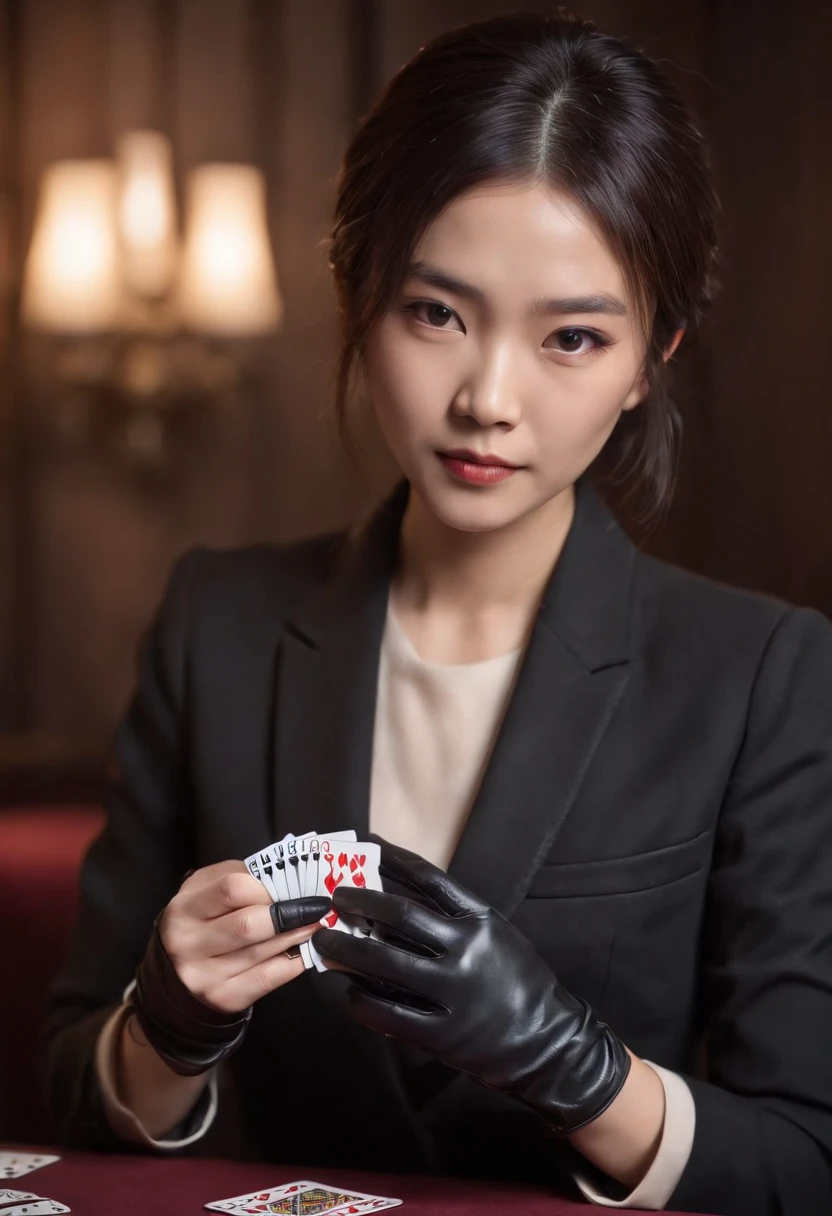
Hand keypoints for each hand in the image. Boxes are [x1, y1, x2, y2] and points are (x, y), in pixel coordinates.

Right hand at [132, 861, 330, 1074]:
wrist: (175, 976)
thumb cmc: (200, 921)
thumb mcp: (206, 891)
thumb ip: (240, 877)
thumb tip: (288, 877)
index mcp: (184, 909)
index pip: (232, 890)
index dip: (268, 886)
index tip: (294, 884)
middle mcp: (188, 944)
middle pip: (249, 925)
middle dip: (290, 913)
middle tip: (317, 906)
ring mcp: (204, 976)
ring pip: (263, 951)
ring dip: (298, 935)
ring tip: (315, 923)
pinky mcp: (224, 999)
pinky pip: (269, 977)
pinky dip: (294, 961)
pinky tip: (306, 950)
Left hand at [314, 840, 629, 1134]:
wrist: (549, 1041)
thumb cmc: (517, 981)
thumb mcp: (496, 935)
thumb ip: (453, 921)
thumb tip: (392, 905)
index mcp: (481, 919)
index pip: (430, 878)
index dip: (394, 860)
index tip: (367, 848)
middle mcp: (466, 950)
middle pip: (399, 915)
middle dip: (359, 903)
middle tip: (334, 899)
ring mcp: (453, 992)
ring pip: (384, 962)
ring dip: (347, 949)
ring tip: (324, 942)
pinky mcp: (443, 1034)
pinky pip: (389, 1013)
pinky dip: (363, 1000)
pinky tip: (351, 993)